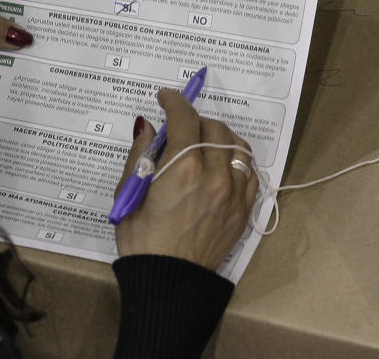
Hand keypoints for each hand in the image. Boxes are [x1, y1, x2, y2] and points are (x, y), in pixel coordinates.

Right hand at [114, 89, 258, 269]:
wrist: (167, 280)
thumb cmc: (141, 238)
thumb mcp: (128, 192)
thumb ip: (140, 153)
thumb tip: (148, 126)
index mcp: (183, 168)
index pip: (185, 118)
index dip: (175, 101)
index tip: (166, 97)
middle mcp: (215, 175)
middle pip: (214, 127)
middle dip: (194, 120)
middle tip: (178, 126)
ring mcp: (234, 193)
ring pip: (238, 146)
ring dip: (220, 136)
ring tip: (204, 140)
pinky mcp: (243, 209)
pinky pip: (250, 172)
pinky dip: (237, 159)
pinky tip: (222, 163)